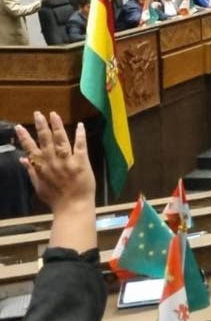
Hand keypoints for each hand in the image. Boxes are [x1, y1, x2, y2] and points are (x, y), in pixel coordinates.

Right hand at [15, 113, 96, 252]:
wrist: (73, 206)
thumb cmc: (55, 198)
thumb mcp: (38, 186)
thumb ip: (30, 171)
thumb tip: (21, 158)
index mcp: (41, 167)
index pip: (30, 149)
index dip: (24, 137)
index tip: (19, 126)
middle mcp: (52, 161)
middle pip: (45, 140)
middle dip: (41, 126)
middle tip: (38, 113)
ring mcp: (67, 161)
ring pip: (60, 140)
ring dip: (57, 126)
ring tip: (54, 114)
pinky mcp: (81, 162)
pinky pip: (80, 146)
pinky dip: (80, 135)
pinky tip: (80, 125)